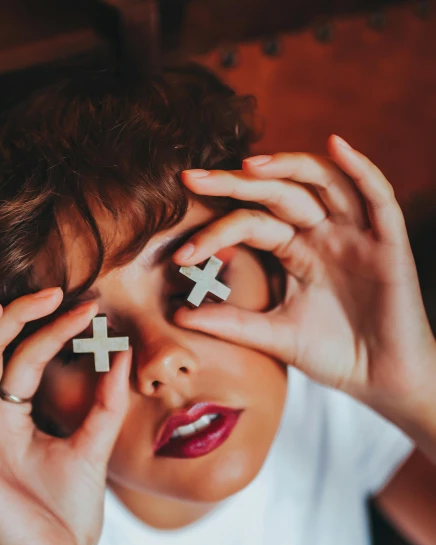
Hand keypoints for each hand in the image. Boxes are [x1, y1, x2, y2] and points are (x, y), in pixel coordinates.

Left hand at [173, 134, 435, 413]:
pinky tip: (336, 145)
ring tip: (249, 164)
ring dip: (289, 167)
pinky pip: (376, 196)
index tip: (180, 253)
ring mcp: (354, 233)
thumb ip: (231, 322)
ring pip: (323, 183)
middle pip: (277, 193)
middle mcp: (321, 233)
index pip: (249, 223)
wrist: (379, 378)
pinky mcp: (387, 241)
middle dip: (236, 183)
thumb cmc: (331, 353)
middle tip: (192, 178)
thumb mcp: (273, 335)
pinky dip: (360, 168)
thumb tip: (178, 314)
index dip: (215, 230)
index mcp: (293, 250)